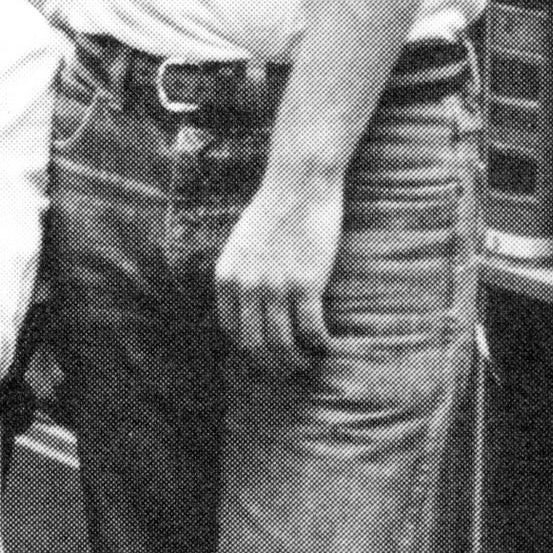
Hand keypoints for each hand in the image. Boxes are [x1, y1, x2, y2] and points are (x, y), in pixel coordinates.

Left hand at [211, 169, 343, 375]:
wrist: (299, 184)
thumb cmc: (274, 209)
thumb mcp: (241, 243)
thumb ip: (241, 274)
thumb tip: (249, 306)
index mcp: (226, 276)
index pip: (231, 329)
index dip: (249, 347)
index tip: (265, 352)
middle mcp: (245, 286)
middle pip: (255, 344)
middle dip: (271, 363)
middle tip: (287, 368)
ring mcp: (274, 286)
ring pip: (282, 344)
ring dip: (295, 360)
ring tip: (306, 362)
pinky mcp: (305, 284)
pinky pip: (311, 330)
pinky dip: (320, 344)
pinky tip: (327, 345)